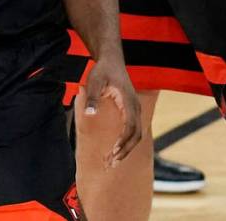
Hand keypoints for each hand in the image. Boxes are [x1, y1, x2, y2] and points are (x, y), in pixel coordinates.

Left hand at [83, 52, 141, 166]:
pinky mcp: (130, 112)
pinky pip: (132, 131)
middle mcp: (135, 107)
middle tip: (111, 164)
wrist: (111, 60)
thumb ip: (92, 96)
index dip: (124, 141)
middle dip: (125, 151)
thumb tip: (89, 113)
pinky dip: (125, 143)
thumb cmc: (102, 70)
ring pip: (136, 135)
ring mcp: (134, 110)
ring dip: (125, 150)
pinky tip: (114, 151)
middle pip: (136, 135)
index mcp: (129, 101)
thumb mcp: (94, 80)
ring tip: (112, 163)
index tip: (114, 151)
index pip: (131, 126)